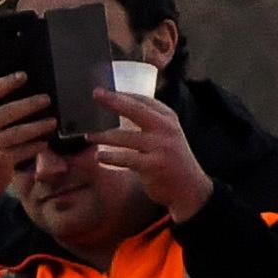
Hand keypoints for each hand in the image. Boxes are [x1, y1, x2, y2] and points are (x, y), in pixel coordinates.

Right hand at [0, 73, 54, 223]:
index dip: (6, 82)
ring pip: (19, 131)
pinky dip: (35, 146)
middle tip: (47, 99)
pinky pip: (22, 150)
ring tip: (52, 122)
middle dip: (31, 104)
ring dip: (39, 126)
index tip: (23, 76)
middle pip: (8, 111)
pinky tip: (44, 142)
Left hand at [90, 86, 210, 225]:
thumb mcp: (165, 135)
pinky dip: (112, 157)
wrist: (189, 187)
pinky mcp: (154, 165)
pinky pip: (128, 159)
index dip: (122, 94)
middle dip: (114, 101)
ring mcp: (161, 146)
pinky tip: (99, 156)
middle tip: (95, 94)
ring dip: (104, 136)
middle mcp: (166, 128)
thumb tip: (119, 112)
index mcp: (168, 117)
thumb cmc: (170, 159)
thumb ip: (148, 124)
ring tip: (88, 135)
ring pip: (126, 137)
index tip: (102, 90)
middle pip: (136, 110)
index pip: (143, 100)